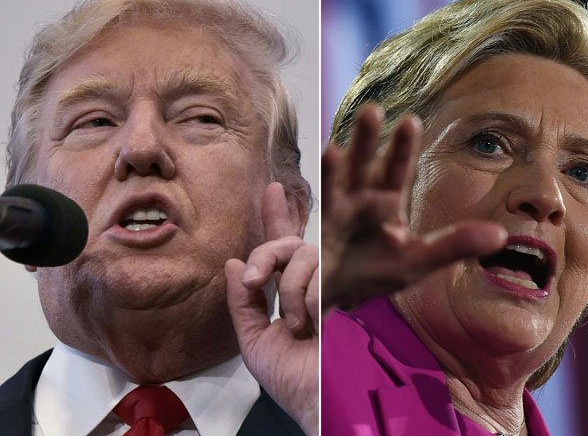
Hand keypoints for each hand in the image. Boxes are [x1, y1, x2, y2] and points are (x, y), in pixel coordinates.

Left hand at [226, 182, 317, 435]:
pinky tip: (316, 322)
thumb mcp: (253, 340)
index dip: (276, 216)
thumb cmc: (290, 379)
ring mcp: (331, 285)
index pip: (281, 246)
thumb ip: (241, 303)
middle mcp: (310, 284)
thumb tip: (233, 262)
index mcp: (287, 293)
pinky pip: (322, 272)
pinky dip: (310, 296)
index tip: (272, 188)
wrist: (320, 402)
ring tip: (297, 323)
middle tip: (255, 280)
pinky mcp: (350, 290)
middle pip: (290, 243)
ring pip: (305, 255)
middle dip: (268, 253)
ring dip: (291, 287)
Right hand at [322, 104, 506, 309]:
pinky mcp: (321, 227)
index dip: (402, 148)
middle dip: (367, 139)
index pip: (396, 171)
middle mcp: (361, 199)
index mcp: (386, 203)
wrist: (334, 297)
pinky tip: (326, 159)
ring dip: (343, 158)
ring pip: (342, 178)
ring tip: (339, 142)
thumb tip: (501, 235)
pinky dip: (326, 182)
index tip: (409, 120)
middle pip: (366, 165)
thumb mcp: (417, 261)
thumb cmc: (374, 275)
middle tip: (372, 110)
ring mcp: (339, 210)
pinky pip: (325, 204)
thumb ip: (454, 245)